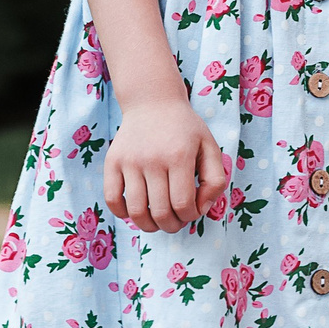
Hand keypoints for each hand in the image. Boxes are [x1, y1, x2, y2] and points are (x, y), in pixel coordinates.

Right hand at [104, 95, 228, 233]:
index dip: (190, 216)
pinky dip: (122, 213)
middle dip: (172, 225)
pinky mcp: (112, 162)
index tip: (192, 210)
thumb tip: (201, 209)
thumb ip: (215, 180)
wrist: (153, 102)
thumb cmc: (185, 129)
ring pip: (136, 211)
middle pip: (160, 212)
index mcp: (179, 156)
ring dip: (149, 226)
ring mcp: (130, 161)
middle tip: (176, 220)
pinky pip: (112, 199)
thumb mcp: (210, 147)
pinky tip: (135, 209)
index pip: (183, 204)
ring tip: (157, 220)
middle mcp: (153, 159)